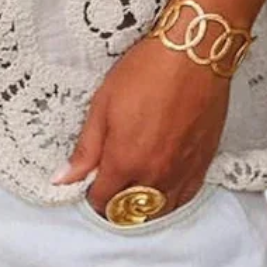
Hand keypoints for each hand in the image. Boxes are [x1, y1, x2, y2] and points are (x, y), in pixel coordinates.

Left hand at [51, 30, 231, 218]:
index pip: (103, 201)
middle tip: (110, 186)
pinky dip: (170, 199)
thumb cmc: (146, 72)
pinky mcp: (203, 163)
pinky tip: (162, 186)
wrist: (193, 54)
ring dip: (143, 206)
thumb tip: (63, 179)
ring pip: (159, 211)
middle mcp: (154, 175)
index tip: (90, 184)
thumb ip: (85, 149)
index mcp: (124, 161)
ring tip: (134, 187)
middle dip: (116, 205)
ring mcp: (181, 172)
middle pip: (130, 212)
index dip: (92, 195)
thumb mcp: (103, 104)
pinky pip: (185, 198)